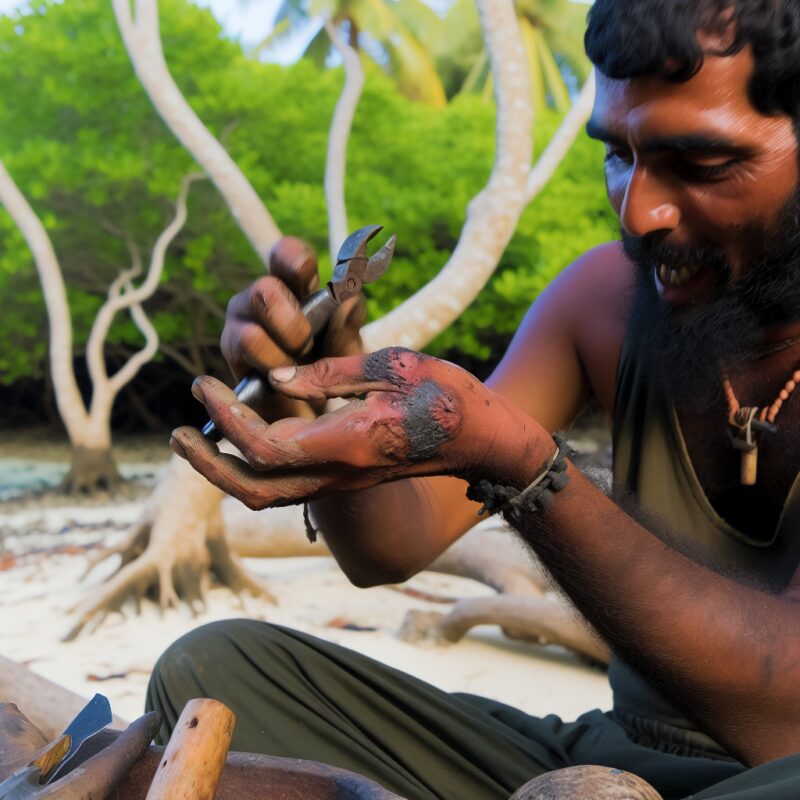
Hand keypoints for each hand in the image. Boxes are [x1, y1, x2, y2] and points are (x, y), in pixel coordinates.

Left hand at [170, 348, 548, 509]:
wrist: (484, 442)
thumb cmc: (449, 395)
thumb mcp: (395, 365)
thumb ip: (331, 372)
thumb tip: (276, 378)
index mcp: (350, 442)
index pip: (267, 446)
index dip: (227, 418)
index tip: (204, 384)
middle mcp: (340, 472)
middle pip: (255, 489)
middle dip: (209, 464)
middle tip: (178, 434)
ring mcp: (343, 481)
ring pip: (268, 494)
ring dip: (226, 471)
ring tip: (197, 439)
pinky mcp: (346, 477)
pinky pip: (287, 485)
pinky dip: (254, 467)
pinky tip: (243, 435)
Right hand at [221, 236, 365, 418]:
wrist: (304, 410)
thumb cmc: (327, 367)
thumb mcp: (345, 351)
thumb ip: (347, 329)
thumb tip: (348, 300)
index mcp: (294, 285)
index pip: (286, 254)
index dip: (295, 260)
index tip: (310, 281)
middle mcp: (262, 294)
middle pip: (264, 289)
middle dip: (292, 324)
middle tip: (307, 346)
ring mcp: (240, 320)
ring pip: (253, 329)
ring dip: (282, 352)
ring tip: (295, 368)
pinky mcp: (228, 348)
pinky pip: (248, 351)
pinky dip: (272, 368)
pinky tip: (280, 380)